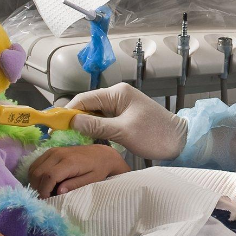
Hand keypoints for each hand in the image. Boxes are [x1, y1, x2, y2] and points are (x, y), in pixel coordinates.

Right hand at [28, 144, 129, 196]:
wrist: (102, 154)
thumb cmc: (99, 169)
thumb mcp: (91, 181)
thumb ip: (75, 185)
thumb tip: (58, 192)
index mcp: (70, 162)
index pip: (49, 176)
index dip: (44, 190)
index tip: (46, 200)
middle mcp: (58, 154)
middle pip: (38, 173)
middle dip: (38, 188)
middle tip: (45, 197)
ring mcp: (53, 151)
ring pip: (34, 168)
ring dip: (35, 182)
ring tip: (45, 190)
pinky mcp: (50, 151)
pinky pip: (36, 164)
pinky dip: (36, 174)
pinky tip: (44, 182)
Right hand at [67, 83, 187, 160]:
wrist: (180, 142)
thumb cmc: (155, 135)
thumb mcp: (123, 132)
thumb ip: (97, 126)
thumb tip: (72, 122)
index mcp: (117, 94)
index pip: (84, 99)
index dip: (68, 113)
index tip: (55, 127)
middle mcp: (116, 97)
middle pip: (87, 106)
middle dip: (74, 120)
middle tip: (61, 137)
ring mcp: (120, 108)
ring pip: (93, 115)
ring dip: (83, 127)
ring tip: (71, 140)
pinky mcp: (123, 118)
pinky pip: (102, 122)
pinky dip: (93, 130)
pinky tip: (87, 140)